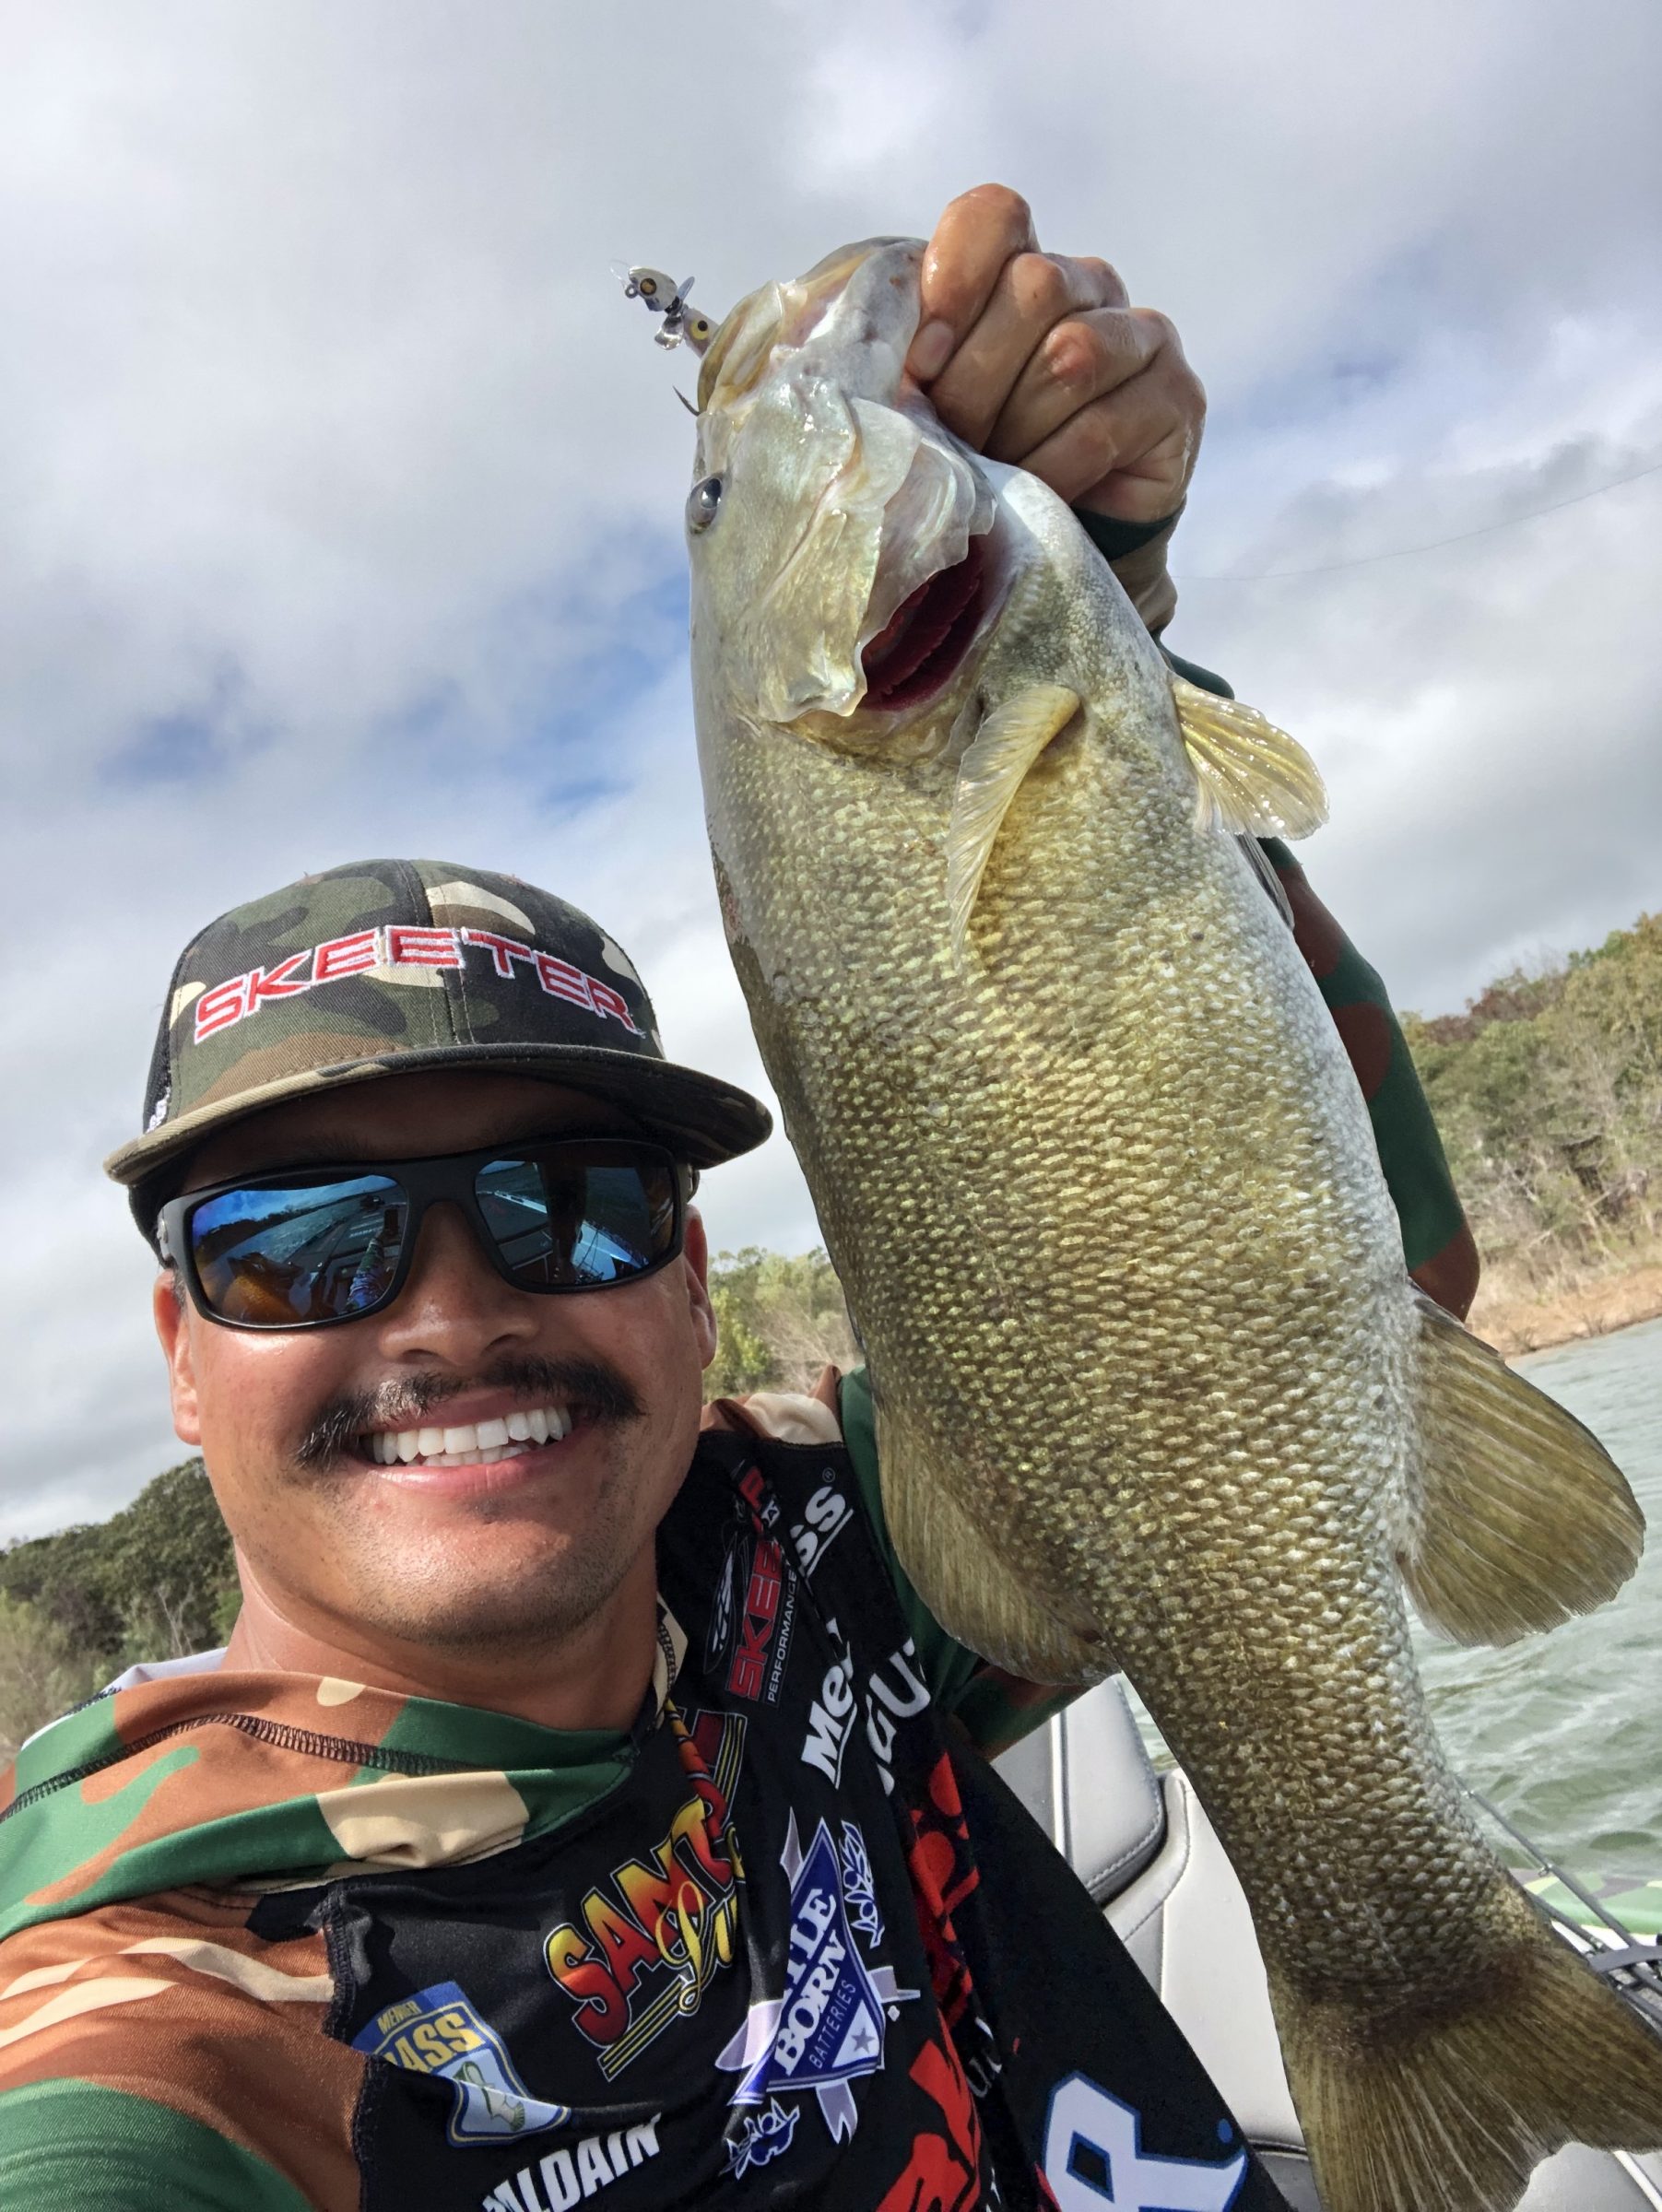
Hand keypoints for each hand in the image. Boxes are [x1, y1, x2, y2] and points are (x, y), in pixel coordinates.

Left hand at [906, 184, 1204, 530]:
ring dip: (1014, 430)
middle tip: (950, 440)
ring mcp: (1141, 337)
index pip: (996, 216)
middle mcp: (1089, 286)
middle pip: (1033, 287)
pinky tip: (1035, 493)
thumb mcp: (930, 405)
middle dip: (973, 380)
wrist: (1067, 537)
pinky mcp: (1178, 397)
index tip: (919, 362)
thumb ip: (903, 365)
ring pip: (1070, 356)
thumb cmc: (987, 463)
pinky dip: (1051, 471)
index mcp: (1021, 267)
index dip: (954, 276)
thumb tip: (850, 360)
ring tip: (992, 471)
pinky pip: (1100, 427)